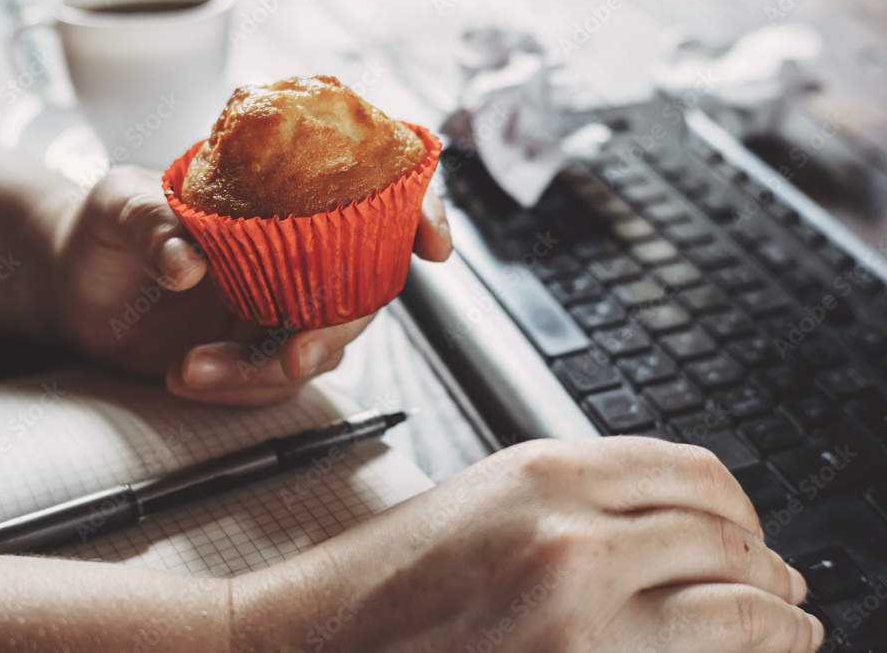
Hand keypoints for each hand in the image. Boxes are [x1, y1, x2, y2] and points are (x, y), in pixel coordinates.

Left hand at [51, 166, 450, 404]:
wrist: (71, 283)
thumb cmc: (103, 223)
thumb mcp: (118, 203)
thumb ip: (151, 221)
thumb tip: (188, 263)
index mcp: (281, 199)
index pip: (370, 198)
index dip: (417, 217)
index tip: (433, 249)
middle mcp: (294, 254)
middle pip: (359, 293)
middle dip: (335, 332)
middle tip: (290, 358)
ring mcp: (278, 306)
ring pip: (317, 349)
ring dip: (267, 373)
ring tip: (193, 370)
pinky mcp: (253, 351)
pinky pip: (272, 383)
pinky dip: (238, 390)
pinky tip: (188, 376)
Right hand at [233, 437, 823, 651]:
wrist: (316, 641)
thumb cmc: (385, 578)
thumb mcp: (487, 500)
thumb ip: (582, 499)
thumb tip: (672, 524)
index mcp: (544, 470)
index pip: (693, 470)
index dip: (739, 502)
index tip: (750, 526)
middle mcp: (571, 534)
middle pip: (725, 535)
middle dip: (768, 562)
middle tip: (784, 583)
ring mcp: (580, 611)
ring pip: (734, 604)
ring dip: (775, 615)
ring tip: (788, 626)